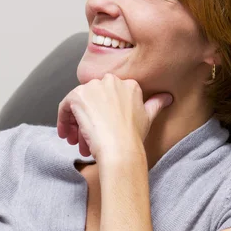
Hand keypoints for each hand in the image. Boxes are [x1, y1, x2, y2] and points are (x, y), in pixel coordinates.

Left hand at [57, 73, 172, 160]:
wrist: (120, 149)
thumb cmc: (133, 137)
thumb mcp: (148, 117)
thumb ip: (156, 104)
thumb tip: (168, 97)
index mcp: (129, 84)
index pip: (108, 95)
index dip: (103, 113)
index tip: (101, 128)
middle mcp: (111, 81)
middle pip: (93, 99)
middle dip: (89, 118)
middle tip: (86, 138)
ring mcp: (93, 87)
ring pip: (79, 104)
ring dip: (76, 123)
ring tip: (77, 142)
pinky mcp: (77, 96)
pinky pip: (65, 107)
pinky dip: (63, 120)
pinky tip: (65, 134)